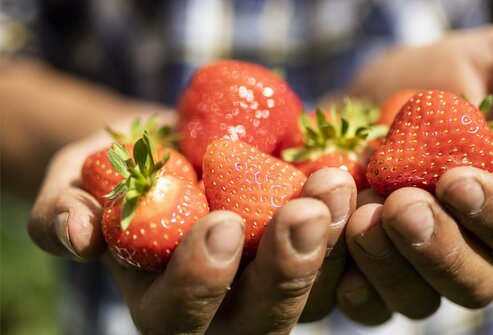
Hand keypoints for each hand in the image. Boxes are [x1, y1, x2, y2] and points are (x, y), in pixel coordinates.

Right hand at [27, 112, 347, 332]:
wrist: (169, 149)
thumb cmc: (117, 172)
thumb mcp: (75, 182)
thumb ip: (63, 210)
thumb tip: (76, 233)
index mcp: (161, 302)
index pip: (179, 316)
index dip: (200, 280)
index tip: (221, 223)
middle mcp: (221, 310)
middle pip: (259, 321)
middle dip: (285, 269)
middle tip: (305, 211)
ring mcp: (269, 284)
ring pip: (310, 294)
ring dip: (331, 243)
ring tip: (336, 184)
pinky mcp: (304, 254)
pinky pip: (338, 257)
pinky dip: (348, 223)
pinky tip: (351, 179)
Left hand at [331, 21, 492, 324]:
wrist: (346, 107)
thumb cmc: (418, 85)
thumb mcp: (480, 62)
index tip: (457, 178)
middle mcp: (461, 249)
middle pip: (474, 284)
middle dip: (440, 247)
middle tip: (403, 204)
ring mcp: (408, 270)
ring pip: (417, 301)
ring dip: (390, 264)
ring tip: (361, 213)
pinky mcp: (358, 277)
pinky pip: (361, 305)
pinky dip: (345, 282)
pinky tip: (331, 243)